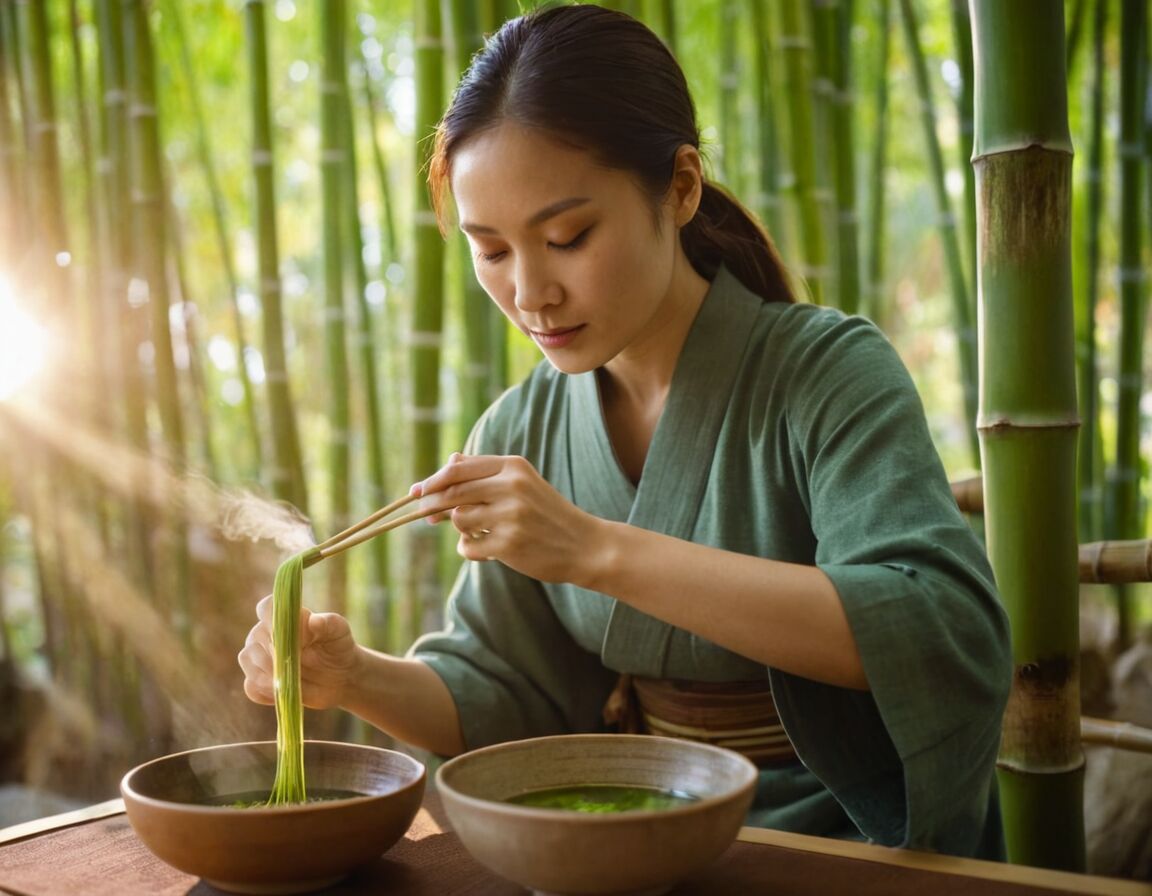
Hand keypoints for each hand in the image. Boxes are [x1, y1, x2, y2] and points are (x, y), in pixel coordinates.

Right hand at [237, 594, 360, 709]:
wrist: (340, 676)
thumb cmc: (338, 647)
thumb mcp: (340, 633)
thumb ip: (328, 623)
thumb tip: (313, 621)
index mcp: (284, 617)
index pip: (266, 608)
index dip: (273, 621)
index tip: (292, 637)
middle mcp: (265, 633)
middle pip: (254, 639)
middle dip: (273, 655)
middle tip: (295, 665)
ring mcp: (258, 657)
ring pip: (247, 662)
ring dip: (267, 675)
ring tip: (290, 681)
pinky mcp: (259, 681)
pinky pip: (251, 688)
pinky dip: (265, 693)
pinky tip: (284, 692)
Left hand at [414, 452, 604, 584]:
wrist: (585, 546)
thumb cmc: (548, 514)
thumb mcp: (521, 484)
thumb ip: (485, 473)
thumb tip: (447, 463)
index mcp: (513, 466)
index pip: (458, 469)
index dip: (432, 481)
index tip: (416, 491)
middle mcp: (511, 486)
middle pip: (452, 493)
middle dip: (432, 505)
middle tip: (424, 516)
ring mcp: (510, 516)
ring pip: (458, 520)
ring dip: (462, 530)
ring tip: (482, 534)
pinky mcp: (508, 544)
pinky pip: (468, 546)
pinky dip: (471, 550)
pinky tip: (489, 551)